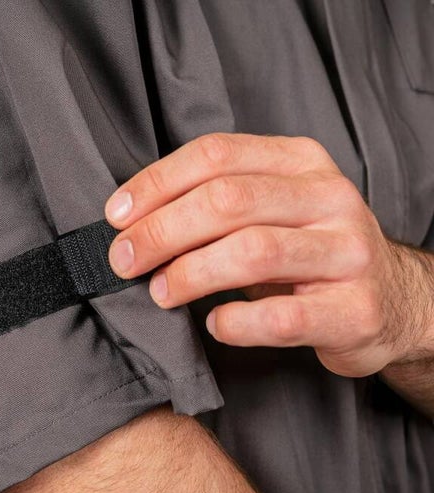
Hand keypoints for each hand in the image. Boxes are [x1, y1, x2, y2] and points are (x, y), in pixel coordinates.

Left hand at [104, 133, 431, 378]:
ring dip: (190, 273)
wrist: (389, 299)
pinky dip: (235, 322)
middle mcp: (329, 198)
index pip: (216, 155)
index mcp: (302, 163)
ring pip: (252, 252)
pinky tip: (214, 324)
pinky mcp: (353, 310)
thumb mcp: (273, 209)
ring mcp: (347, 253)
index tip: (116, 216)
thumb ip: (219, 202)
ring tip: (161, 292)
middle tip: (125, 260)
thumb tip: (134, 220)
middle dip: (161, 231)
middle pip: (227, 201)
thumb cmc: (309, 253)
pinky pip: (281, 316)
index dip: (156, 184)